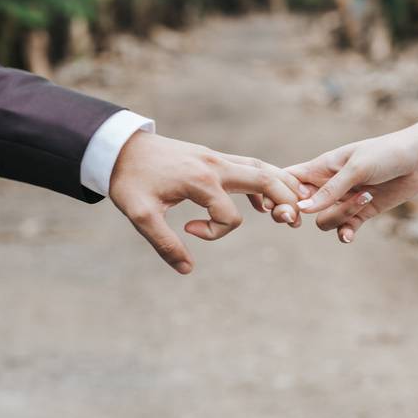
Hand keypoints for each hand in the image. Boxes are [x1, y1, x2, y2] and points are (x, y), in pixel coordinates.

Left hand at [109, 132, 307, 273]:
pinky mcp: (212, 157)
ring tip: (294, 209)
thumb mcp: (140, 215)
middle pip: (265, 178)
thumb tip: (186, 269)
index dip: (215, 232)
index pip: (230, 216)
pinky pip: (248, 166)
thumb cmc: (129, 181)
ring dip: (281, 186)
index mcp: (200, 181)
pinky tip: (263, 202)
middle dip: (285, 200)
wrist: (120, 148)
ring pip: (261, 168)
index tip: (189, 230)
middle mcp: (215, 165)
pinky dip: (264, 180)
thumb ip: (164, 243)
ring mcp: (216, 158)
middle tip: (296, 222)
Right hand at [287, 123, 417, 242]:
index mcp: (321, 167)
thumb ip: (330, 190)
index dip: (278, 194)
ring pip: (324, 220)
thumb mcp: (356, 168)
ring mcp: (345, 200)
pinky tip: (350, 235)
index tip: (286, 205)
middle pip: (300, 206)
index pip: (287, 180)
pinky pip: (344, 228)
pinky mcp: (362, 212)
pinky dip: (345, 233)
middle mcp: (328, 185)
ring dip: (340, 216)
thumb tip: (302, 209)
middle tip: (308, 215)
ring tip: (365, 198)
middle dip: (300, 214)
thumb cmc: (387, 153)